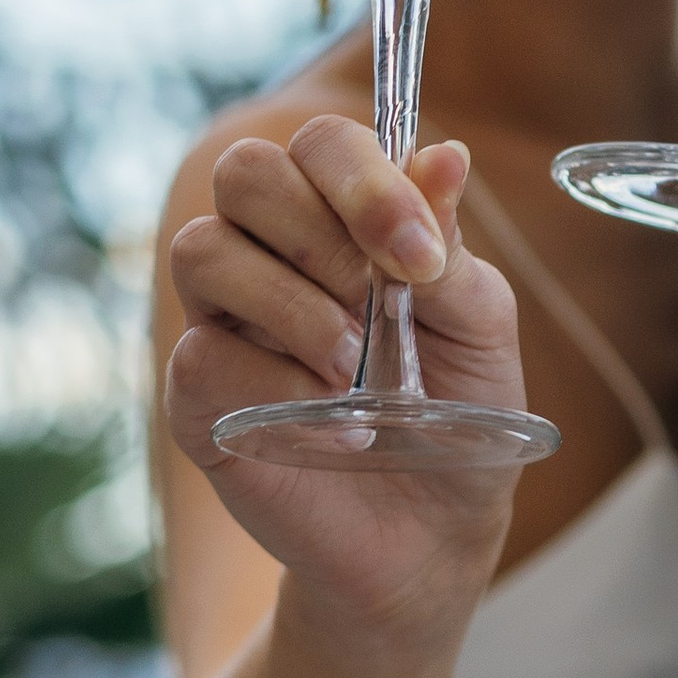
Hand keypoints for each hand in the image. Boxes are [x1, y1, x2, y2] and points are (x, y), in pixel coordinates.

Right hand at [164, 119, 528, 649]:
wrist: (434, 534)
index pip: (322, 143)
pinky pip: (204, 355)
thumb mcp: (479, 326)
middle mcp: (271, 253)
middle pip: (245, 172)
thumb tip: (446, 154)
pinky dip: (280, 387)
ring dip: (294, 305)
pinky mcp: (199, 397)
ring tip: (356, 369)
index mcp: (341, 219)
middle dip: (322, 230)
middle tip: (383, 299)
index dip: (362, 179)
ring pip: (205, 252)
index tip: (418, 254)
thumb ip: (450, 246)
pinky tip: (339, 426)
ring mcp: (225, 321)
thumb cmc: (458, 415)